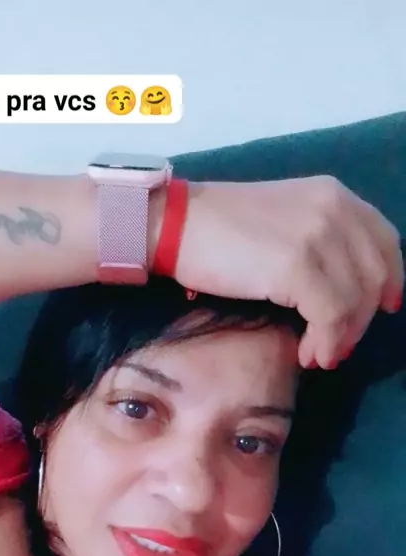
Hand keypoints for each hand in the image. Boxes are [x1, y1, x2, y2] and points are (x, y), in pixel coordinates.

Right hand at [173, 177, 403, 368]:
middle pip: (375, 277)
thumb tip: (343, 295)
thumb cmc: (219, 230)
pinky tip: (308, 353)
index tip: (383, 309)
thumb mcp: (284, 222)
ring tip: (318, 355)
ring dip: (341, 338)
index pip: (385, 241)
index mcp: (334, 195)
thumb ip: (320, 243)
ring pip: (356, 302)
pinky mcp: (298, 265)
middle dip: (361, 320)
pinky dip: (325, 342)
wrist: (176, 225)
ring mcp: (318, 235)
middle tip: (338, 346)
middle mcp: (334, 210)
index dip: (390, 279)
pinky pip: (330, 316)